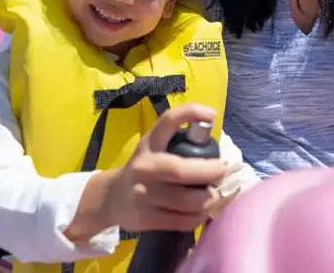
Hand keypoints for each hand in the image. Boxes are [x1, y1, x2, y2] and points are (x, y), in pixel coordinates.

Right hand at [102, 104, 225, 231]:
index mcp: (149, 144)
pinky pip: (182, 220)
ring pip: (187, 201)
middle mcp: (144, 167)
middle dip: (210, 172)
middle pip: (181, 170)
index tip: (211, 114)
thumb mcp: (154, 148)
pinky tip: (199, 211)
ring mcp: (143, 195)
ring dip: (208, 198)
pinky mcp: (145, 218)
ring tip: (211, 196)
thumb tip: (217, 139)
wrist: (112, 197)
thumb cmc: (144, 169)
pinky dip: (198, 216)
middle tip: (221, 172)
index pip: (167, 121)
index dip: (190, 113)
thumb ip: (178, 143)